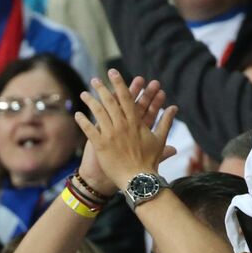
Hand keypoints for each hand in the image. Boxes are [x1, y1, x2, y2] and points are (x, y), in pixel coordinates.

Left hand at [75, 70, 177, 191]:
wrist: (138, 180)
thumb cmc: (150, 162)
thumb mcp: (160, 140)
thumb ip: (166, 122)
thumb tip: (174, 108)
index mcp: (135, 122)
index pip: (126, 98)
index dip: (119, 83)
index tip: (113, 72)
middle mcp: (122, 125)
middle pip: (109, 102)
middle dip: (101, 88)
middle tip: (95, 79)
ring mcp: (110, 135)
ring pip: (98, 113)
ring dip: (90, 101)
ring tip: (83, 93)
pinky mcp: (101, 146)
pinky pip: (89, 130)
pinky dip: (83, 121)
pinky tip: (77, 114)